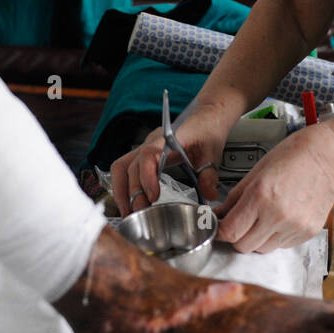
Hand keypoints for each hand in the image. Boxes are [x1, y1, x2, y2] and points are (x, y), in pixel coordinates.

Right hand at [110, 103, 233, 216]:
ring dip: (121, 191)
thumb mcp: (212, 154)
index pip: (148, 155)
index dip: (146, 176)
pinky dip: (123, 187)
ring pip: (121, 167)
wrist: (205, 119)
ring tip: (128, 212)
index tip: (152, 197)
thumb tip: (209, 195)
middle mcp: (151, 143)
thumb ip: (209, 175)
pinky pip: (124, 170)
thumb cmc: (206, 132)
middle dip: (132, 192)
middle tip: (139, 213)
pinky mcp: (143, 156)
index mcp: (167, 140)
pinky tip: (129, 203)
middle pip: (129, 165)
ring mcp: (144, 148)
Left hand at [216, 121, 333, 253]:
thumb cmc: (295, 155)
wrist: (331, 157)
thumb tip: (220, 215)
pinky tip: (280, 217)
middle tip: (239, 222)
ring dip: (256, 238)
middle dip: (236, 236)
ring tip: (262, 217)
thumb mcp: (257, 170)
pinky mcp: (306, 233)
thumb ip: (236, 197)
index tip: (219, 226)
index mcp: (261, 195)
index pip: (230, 231)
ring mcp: (294, 227)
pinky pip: (281, 245)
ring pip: (262, 249)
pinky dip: (275, 236)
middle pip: (243, 246)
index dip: (220, 230)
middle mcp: (278, 215)